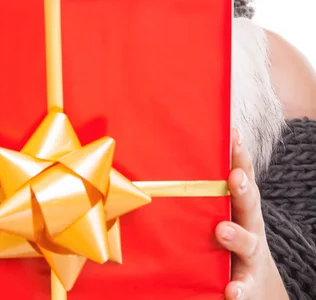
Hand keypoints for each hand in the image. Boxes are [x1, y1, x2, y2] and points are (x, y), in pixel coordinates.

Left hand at [215, 129, 288, 298]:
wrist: (252, 283)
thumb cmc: (227, 235)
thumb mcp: (219, 209)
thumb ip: (201, 189)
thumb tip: (167, 156)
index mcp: (239, 203)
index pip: (242, 174)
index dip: (239, 155)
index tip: (234, 135)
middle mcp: (249, 224)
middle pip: (249, 202)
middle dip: (242, 188)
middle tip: (233, 177)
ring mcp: (250, 253)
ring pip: (248, 242)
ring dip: (236, 235)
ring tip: (222, 231)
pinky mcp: (248, 283)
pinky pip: (245, 286)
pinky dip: (239, 289)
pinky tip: (231, 291)